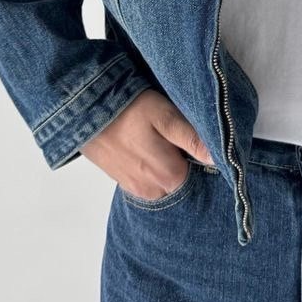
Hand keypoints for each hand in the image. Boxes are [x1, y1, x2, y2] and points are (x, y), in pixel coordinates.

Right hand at [81, 89, 213, 200]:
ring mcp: (137, 190)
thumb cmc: (127, 109)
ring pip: (166, 181)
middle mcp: (154, 191)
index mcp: (170, 177)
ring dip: (167, 163)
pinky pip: (149, 180)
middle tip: (175, 134)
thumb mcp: (165, 116)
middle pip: (183, 179)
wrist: (81, 111)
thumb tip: (219, 158)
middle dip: (184, 160)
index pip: (202, 173)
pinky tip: (146, 146)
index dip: (201, 154)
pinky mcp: (124, 183)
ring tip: (158, 138)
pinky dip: (152, 167)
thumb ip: (192, 139)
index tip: (195, 136)